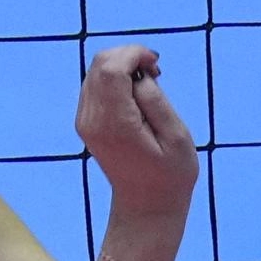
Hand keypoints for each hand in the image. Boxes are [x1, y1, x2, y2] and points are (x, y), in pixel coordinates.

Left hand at [75, 46, 198, 217]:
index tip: (157, 66)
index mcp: (114, 123)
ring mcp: (84, 121)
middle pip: (99, 63)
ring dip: (123, 65)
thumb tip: (139, 75)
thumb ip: (156, 100)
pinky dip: (115, 78)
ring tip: (150, 82)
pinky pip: (95, 84)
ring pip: (95, 70)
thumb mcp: (176, 136)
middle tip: (156, 72)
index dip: (134, 54)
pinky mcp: (86, 122)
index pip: (110, 69)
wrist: (146, 205)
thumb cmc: (170, 174)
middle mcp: (92, 120)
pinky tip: (136, 92)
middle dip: (128, 56)